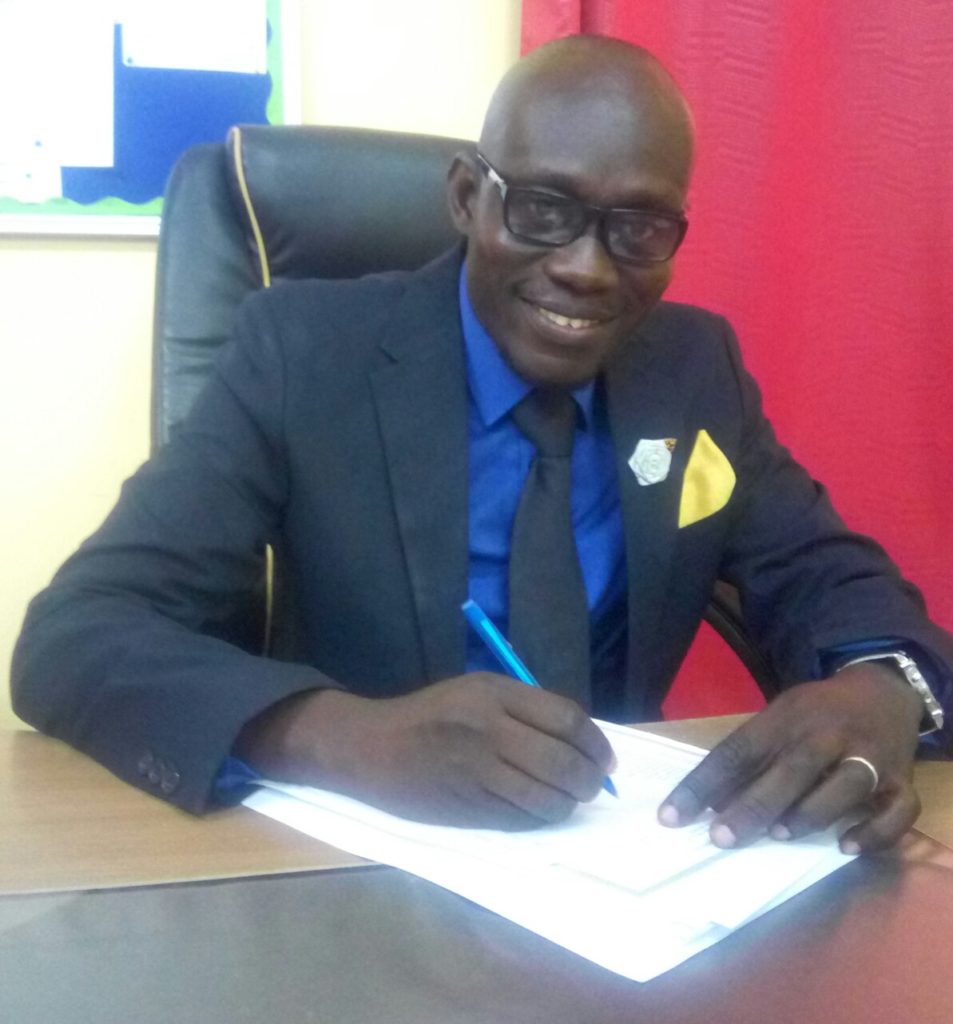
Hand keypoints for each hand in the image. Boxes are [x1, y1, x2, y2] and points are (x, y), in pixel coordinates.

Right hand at [237, 673, 615, 829]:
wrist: (372, 749)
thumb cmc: (430, 715)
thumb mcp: (476, 691)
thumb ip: (525, 709)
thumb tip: (581, 739)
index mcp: (494, 694)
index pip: (567, 719)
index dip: (596, 743)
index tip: (605, 757)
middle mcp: (490, 730)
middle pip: (564, 762)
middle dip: (591, 779)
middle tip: (594, 784)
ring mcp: (479, 772)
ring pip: (548, 798)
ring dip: (570, 803)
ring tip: (569, 800)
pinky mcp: (468, 808)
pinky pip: (522, 819)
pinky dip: (540, 818)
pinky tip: (538, 810)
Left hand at [658, 664, 924, 852]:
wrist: (882, 691)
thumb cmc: (815, 714)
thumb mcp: (778, 718)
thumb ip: (750, 757)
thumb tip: (709, 802)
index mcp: (787, 717)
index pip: (738, 750)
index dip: (703, 784)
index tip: (671, 815)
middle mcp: (828, 735)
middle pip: (791, 769)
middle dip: (754, 804)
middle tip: (721, 836)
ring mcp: (871, 757)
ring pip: (846, 785)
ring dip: (811, 812)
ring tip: (780, 836)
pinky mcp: (905, 781)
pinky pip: (898, 810)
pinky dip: (874, 831)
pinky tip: (845, 846)